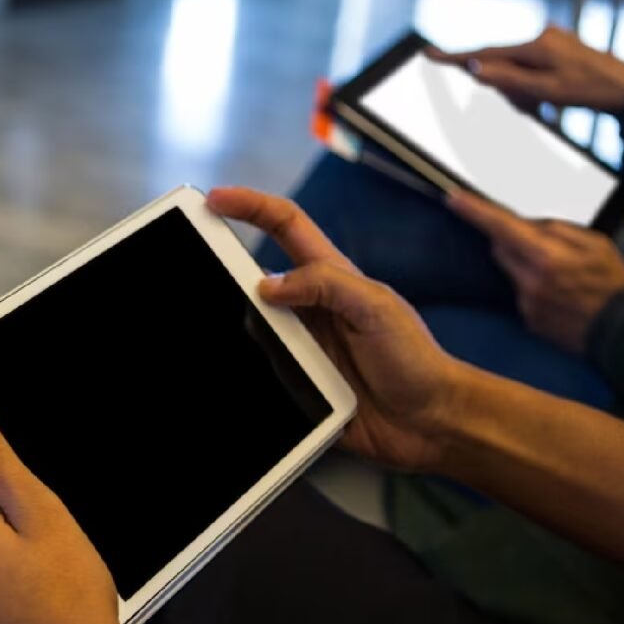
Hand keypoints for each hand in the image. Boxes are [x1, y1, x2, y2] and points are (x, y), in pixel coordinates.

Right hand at [208, 187, 469, 470]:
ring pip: (247, 328)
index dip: (250, 206)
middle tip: (193, 267)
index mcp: (331, 279)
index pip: (285, 226)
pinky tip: (234, 374)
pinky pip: (258, 373)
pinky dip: (242, 371)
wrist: (430, 423)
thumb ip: (327, 285)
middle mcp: (310, 309)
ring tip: (212, 329)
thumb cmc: (416, 361)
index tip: (215, 200)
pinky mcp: (298, 385)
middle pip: (253, 278)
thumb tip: (268, 285)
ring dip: (230, 329)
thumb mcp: (377, 309)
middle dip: (221, 268)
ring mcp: (301, 347)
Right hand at [430, 25, 623, 113]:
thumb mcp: (545, 90)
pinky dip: (532, 87)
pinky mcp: (558, 49)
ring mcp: (551, 42)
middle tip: (532, 107)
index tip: (430, 55)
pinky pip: (531, 70)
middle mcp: (542, 37)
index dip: (456, 58)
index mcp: (536, 46)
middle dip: (507, 89)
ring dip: (522, 92)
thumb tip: (474, 69)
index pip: (486, 54)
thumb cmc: (589, 90)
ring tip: (545, 107)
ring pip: (517, 71)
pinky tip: (548, 100)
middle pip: (503, 65)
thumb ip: (508, 80)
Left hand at [448, 191, 623, 353]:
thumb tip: (526, 225)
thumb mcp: (595, 244)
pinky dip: (534, 289)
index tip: (453, 198)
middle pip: (501, 250)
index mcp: (547, 257)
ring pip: (511, 273)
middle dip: (512, 241)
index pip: (501, 228)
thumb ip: (557, 230)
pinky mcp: (528, 321)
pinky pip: (521, 295)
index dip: (474, 211)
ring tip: (561, 276)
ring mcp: (526, 305)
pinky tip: (560, 295)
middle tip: (543, 245)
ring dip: (526, 267)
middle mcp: (530, 282)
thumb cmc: (613, 282)